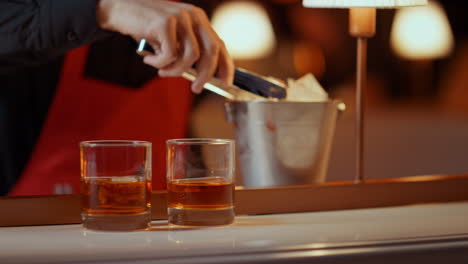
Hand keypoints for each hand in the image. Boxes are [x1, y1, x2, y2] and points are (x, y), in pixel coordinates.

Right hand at [97, 0, 233, 92]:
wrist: (119, 9)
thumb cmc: (146, 27)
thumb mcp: (172, 38)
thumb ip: (187, 50)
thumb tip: (201, 76)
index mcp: (199, 19)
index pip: (219, 44)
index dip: (226, 65)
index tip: (227, 82)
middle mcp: (193, 16)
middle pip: (211, 51)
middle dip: (206, 74)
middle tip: (196, 88)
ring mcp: (180, 18)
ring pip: (191, 57)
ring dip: (176, 71)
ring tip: (162, 71)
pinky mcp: (165, 23)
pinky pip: (170, 55)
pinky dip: (160, 63)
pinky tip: (150, 60)